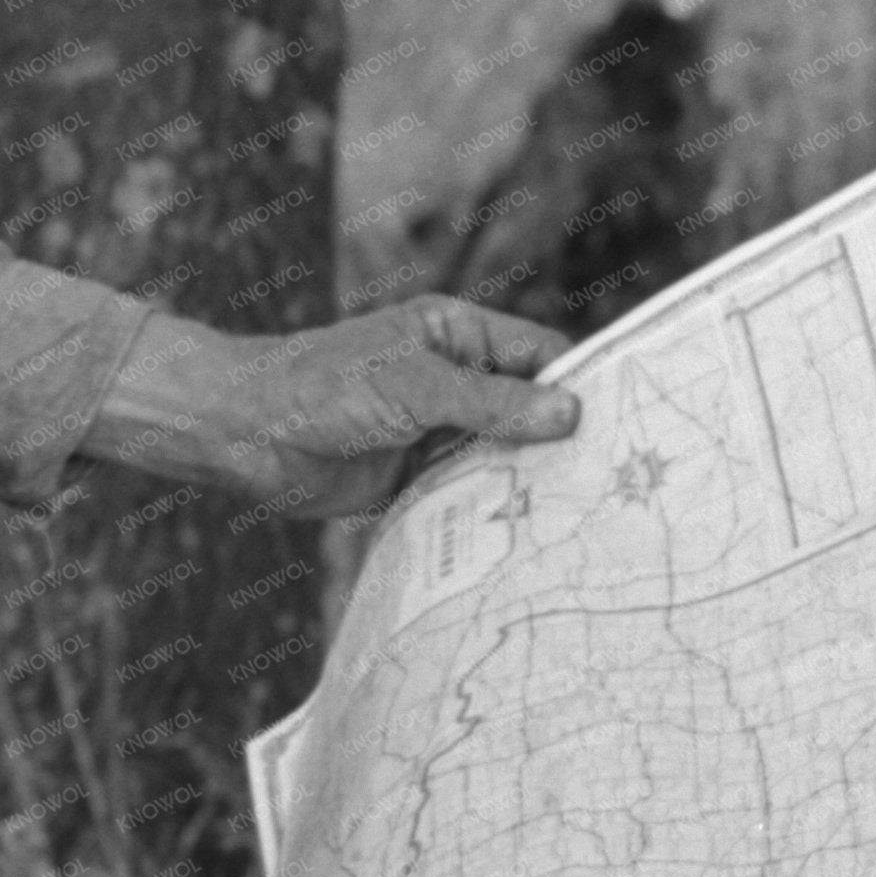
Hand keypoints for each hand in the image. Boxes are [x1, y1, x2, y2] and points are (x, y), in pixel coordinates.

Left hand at [89, 298, 580, 517]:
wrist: (246, 434)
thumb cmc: (325, 387)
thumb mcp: (416, 388)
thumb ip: (491, 404)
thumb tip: (570, 413)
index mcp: (459, 336)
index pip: (540, 359)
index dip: (580, 388)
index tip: (629, 424)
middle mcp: (454, 382)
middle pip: (527, 414)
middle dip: (562, 445)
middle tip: (618, 483)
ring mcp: (435, 432)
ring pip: (500, 458)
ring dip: (528, 485)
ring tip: (586, 519)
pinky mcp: (413, 478)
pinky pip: (466, 494)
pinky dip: (490, 512)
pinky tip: (528, 540)